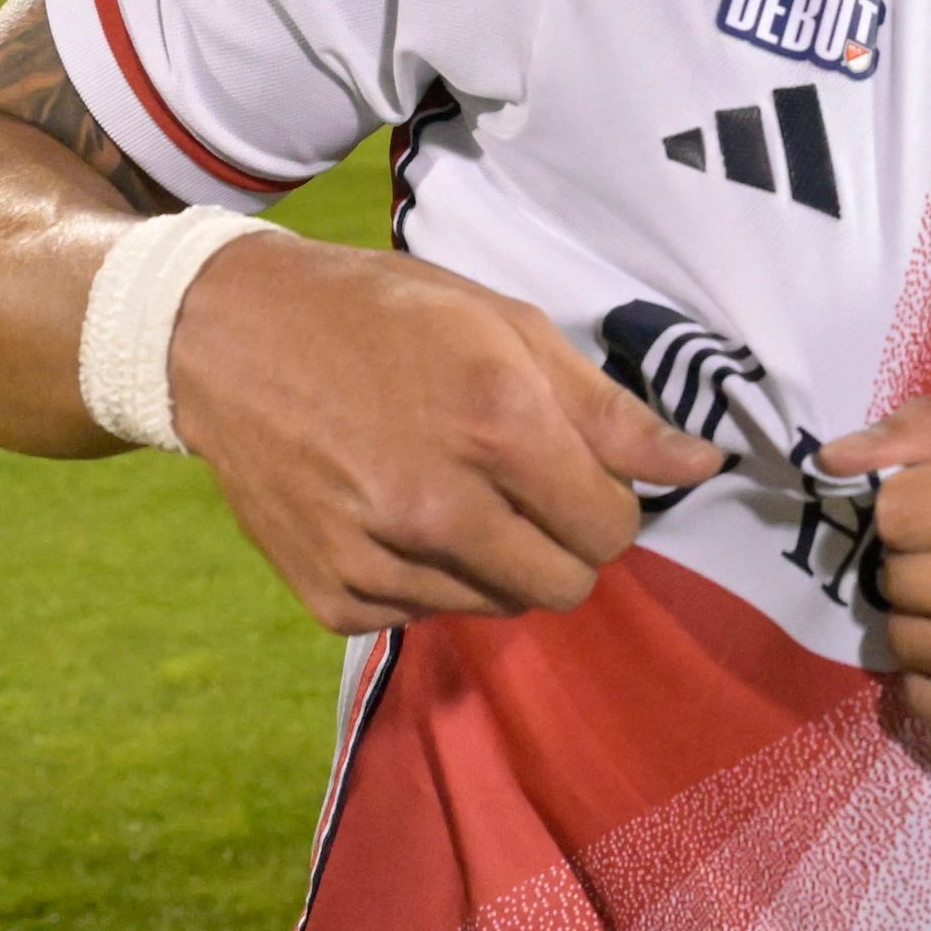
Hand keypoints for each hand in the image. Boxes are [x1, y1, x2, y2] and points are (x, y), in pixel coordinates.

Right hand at [164, 234, 720, 628]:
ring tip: (448, 488)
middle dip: (565, 544)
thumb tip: (702, 465)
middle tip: (523, 488)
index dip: (609, 501)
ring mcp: (381, 562)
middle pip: (567, 586)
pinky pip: (426, 615)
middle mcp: (440, 508)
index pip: (613, 530)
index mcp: (498, 427)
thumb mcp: (503, 326)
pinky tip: (393, 512)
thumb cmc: (381, 315)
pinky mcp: (335, 599)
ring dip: (497, 561)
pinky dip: (428, 577)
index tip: (576, 471)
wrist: (229, 339)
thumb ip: (607, 409)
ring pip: (499, 607)